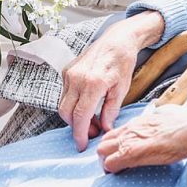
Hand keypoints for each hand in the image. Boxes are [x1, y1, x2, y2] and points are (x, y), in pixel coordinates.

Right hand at [58, 11, 163, 151]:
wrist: (117, 40)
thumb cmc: (122, 63)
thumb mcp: (122, 89)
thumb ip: (111, 111)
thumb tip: (105, 130)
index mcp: (93, 83)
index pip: (80, 116)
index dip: (80, 134)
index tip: (82, 145)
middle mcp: (77, 78)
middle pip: (66, 113)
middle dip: (76, 127)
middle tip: (92, 132)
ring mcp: (69, 73)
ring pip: (63, 105)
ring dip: (74, 117)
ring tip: (92, 119)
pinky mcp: (66, 71)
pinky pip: (64, 94)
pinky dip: (73, 104)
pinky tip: (87, 106)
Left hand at [97, 104, 186, 172]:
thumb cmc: (183, 127)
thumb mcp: (165, 121)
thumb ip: (155, 126)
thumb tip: (159, 128)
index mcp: (138, 122)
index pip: (113, 133)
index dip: (114, 146)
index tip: (121, 154)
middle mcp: (129, 130)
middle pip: (103, 142)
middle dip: (106, 155)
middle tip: (117, 165)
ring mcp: (128, 141)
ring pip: (102, 152)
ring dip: (108, 162)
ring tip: (119, 170)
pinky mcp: (130, 153)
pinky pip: (110, 164)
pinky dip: (113, 170)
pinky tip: (123, 173)